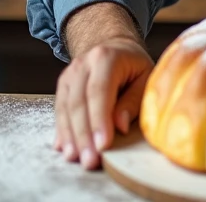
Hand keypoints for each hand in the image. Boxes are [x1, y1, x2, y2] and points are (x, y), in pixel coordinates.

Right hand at [54, 3, 153, 169]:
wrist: (114, 46)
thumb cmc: (134, 65)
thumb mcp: (145, 77)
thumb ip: (133, 100)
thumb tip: (120, 126)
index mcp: (106, 57)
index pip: (99, 91)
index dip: (99, 120)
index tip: (103, 145)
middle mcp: (83, 64)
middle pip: (79, 102)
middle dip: (83, 135)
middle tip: (90, 160)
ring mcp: (70, 74)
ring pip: (65, 108)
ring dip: (70, 136)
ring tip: (76, 158)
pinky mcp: (63, 85)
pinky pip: (59, 110)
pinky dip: (62, 130)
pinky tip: (65, 148)